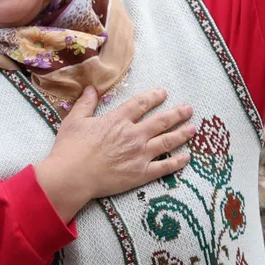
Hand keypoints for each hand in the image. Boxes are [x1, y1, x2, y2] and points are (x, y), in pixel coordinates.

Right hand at [33, 87, 194, 223]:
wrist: (72, 176)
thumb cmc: (70, 148)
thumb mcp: (74, 120)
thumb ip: (86, 103)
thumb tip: (92, 88)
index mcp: (118, 120)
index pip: (141, 104)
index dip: (154, 97)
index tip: (163, 93)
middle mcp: (133, 134)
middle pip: (161, 121)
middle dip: (177, 114)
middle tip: (188, 109)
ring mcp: (140, 154)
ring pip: (167, 141)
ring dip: (182, 134)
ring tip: (193, 129)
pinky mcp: (141, 173)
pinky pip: (165, 167)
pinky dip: (178, 162)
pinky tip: (187, 157)